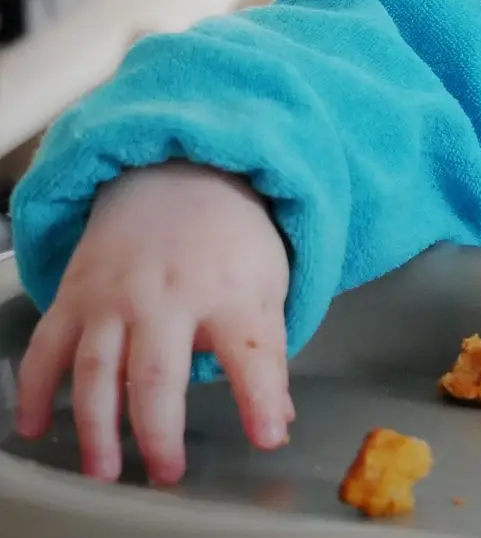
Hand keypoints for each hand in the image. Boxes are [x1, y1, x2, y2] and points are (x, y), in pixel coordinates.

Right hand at [14, 162, 293, 483]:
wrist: (180, 175)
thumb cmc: (231, 241)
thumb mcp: (268, 285)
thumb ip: (268, 353)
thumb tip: (276, 421)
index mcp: (230, 291)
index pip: (251, 351)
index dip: (260, 398)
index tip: (267, 439)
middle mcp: (169, 296)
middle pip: (156, 374)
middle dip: (160, 431)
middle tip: (168, 473)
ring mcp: (115, 296)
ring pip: (97, 370)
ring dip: (96, 426)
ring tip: (105, 469)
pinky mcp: (75, 295)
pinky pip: (46, 348)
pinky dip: (35, 390)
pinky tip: (36, 427)